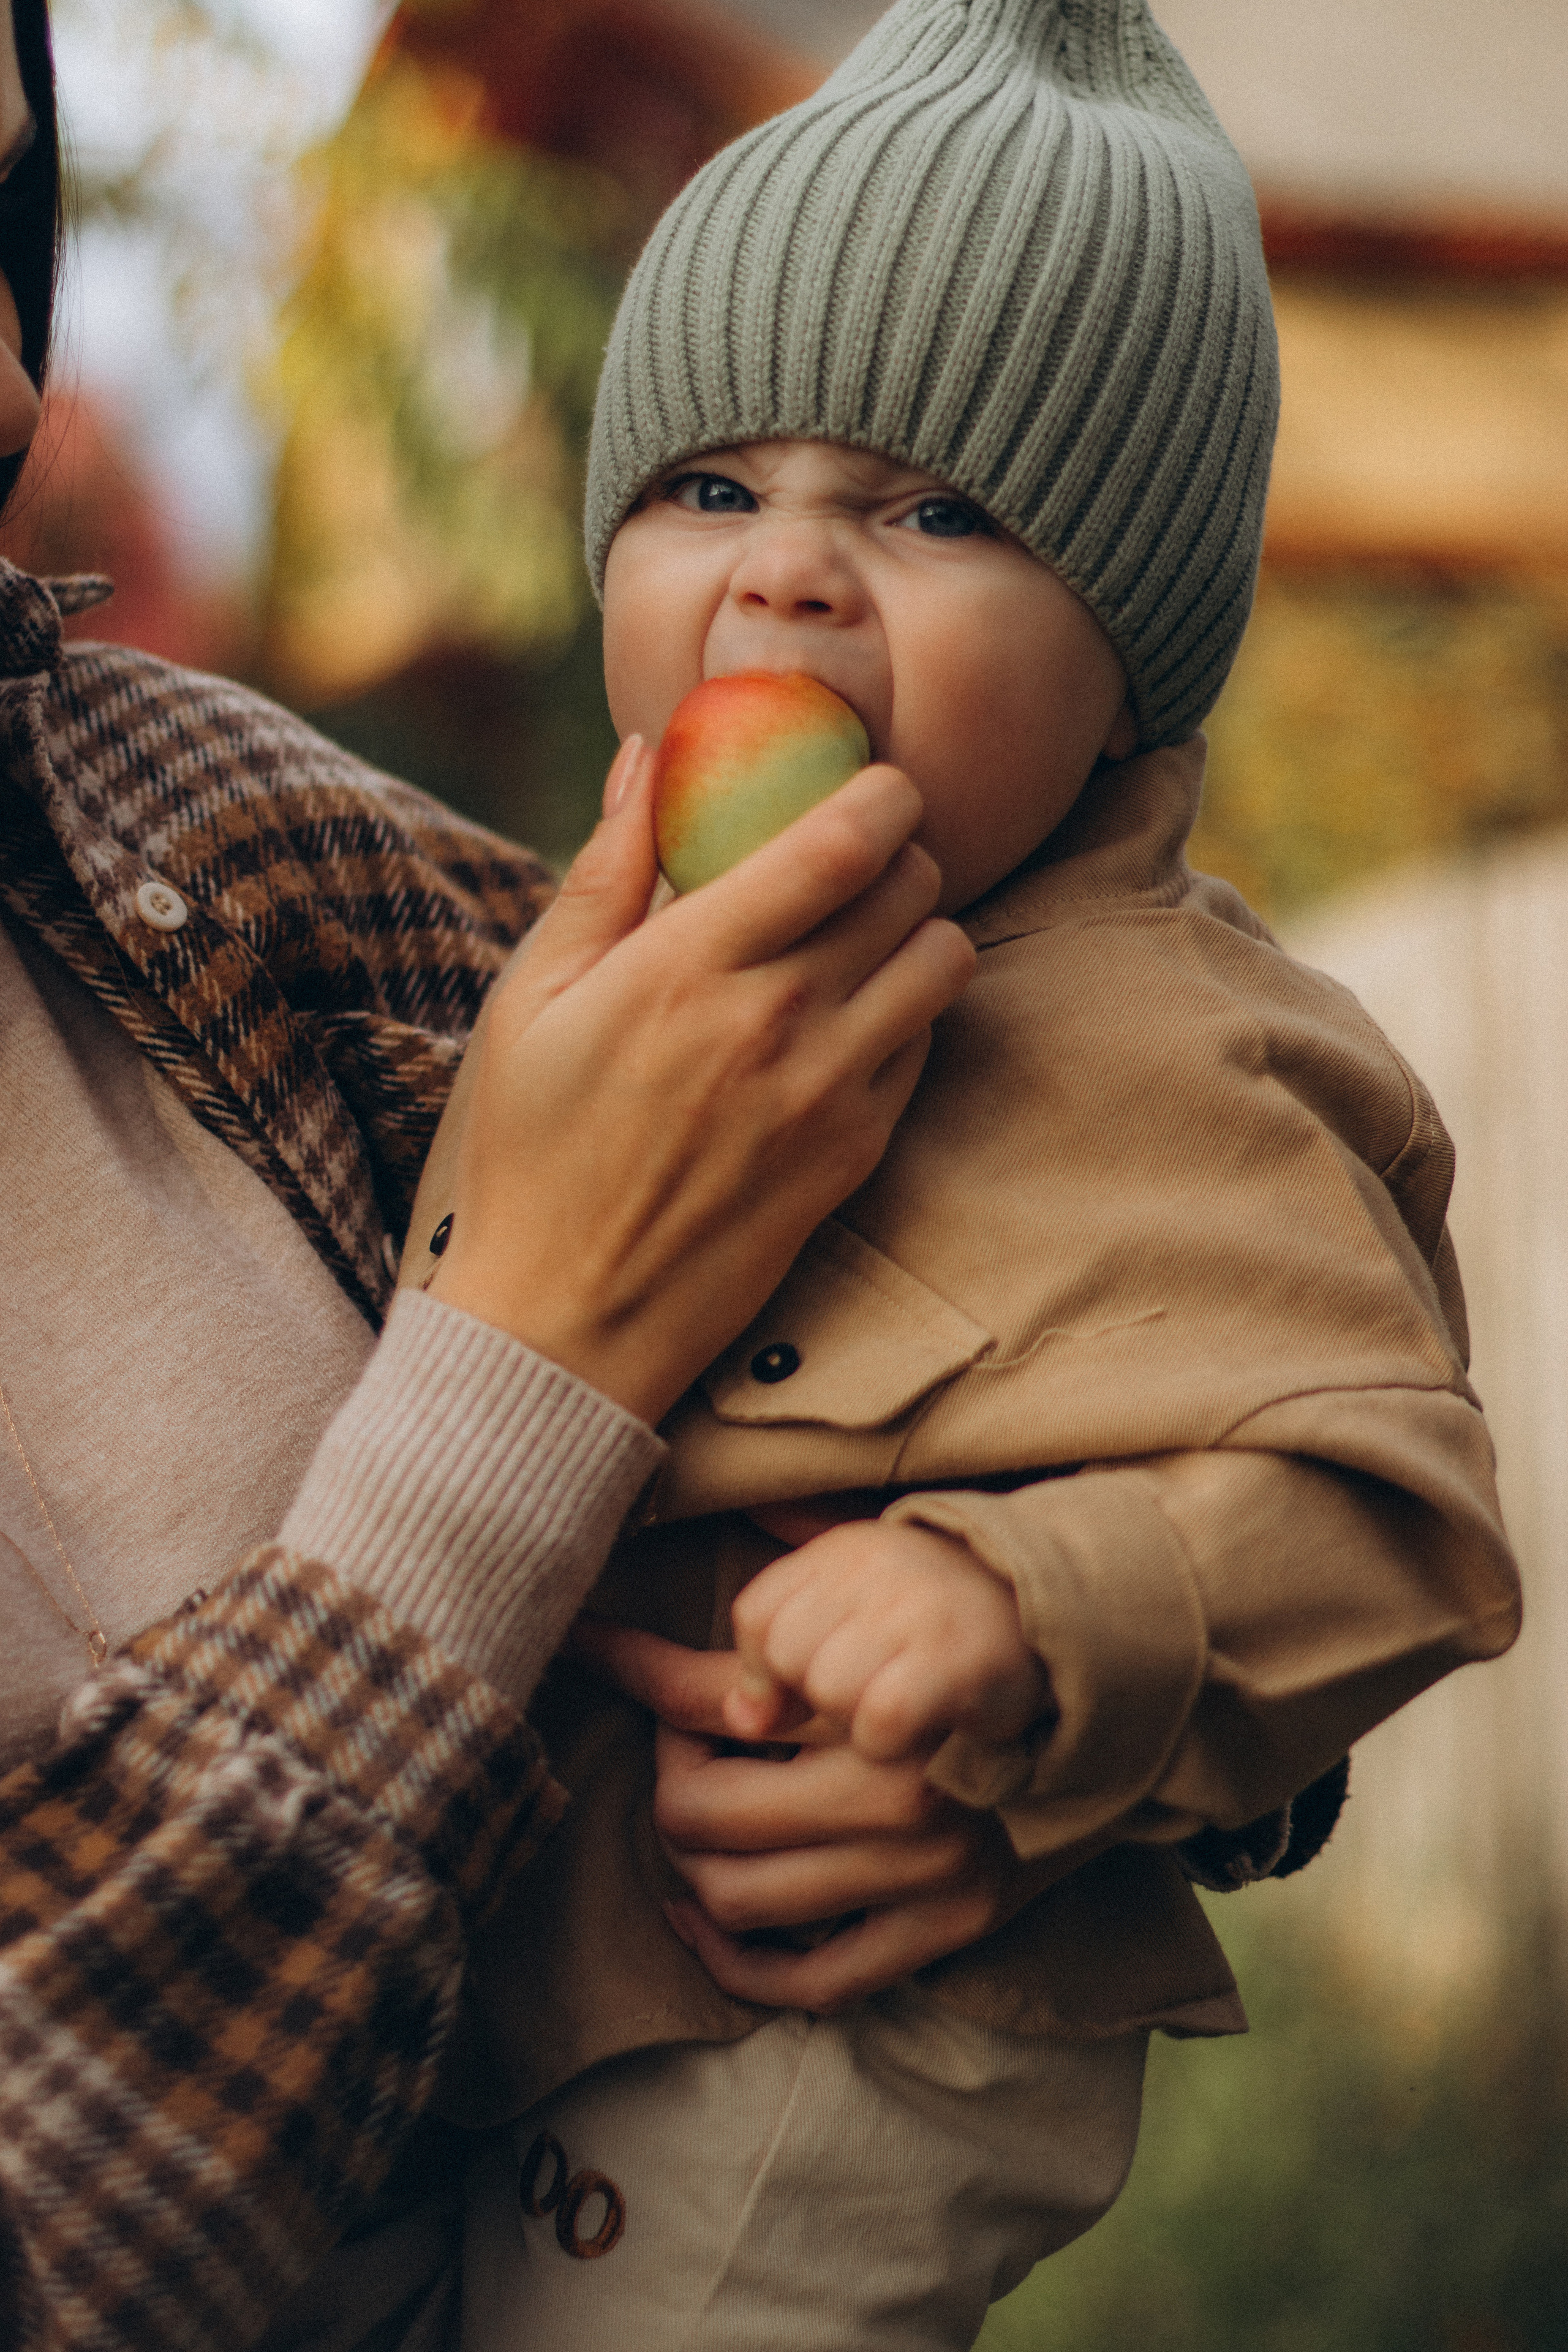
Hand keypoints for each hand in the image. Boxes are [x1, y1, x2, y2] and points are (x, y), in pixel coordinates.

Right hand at [414, 737, 974, 1422]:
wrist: (566, 1320)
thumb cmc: (528, 1150)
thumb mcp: (532, 1000)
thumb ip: (603, 871)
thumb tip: (645, 757)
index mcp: (689, 965)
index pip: (843, 841)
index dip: (882, 792)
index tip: (871, 782)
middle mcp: (777, 1020)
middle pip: (910, 886)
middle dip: (899, 850)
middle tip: (859, 858)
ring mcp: (828, 1091)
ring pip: (944, 960)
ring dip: (920, 928)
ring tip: (866, 937)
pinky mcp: (856, 1152)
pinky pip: (926, 1045)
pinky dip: (908, 1012)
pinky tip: (849, 1021)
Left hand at [577, 1622, 1057, 2011]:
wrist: (1096, 1694)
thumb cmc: (965, 1629)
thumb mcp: (879, 1583)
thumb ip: (782, 1583)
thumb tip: (679, 1556)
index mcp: (867, 1694)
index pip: (703, 1697)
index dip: (632, 1671)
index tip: (590, 1648)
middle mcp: (892, 1789)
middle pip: (700, 1812)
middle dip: (670, 1782)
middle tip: (684, 1754)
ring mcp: (920, 1871)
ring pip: (737, 1898)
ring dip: (692, 1871)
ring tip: (700, 1830)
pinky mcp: (945, 1928)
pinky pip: (812, 1980)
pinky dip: (739, 1964)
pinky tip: (705, 1921)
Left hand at [726, 1516, 1052, 1761]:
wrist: (1057, 1624)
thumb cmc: (938, 1628)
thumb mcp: (853, 1606)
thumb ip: (782, 1645)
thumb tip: (742, 1718)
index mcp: (844, 1550)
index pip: (755, 1614)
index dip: (759, 1670)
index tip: (784, 1687)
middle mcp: (878, 1567)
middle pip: (788, 1654)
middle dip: (813, 1692)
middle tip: (852, 1699)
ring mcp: (919, 1611)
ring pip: (828, 1688)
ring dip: (854, 1718)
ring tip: (893, 1711)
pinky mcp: (956, 1663)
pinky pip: (878, 1723)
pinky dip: (891, 1742)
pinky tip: (917, 1733)